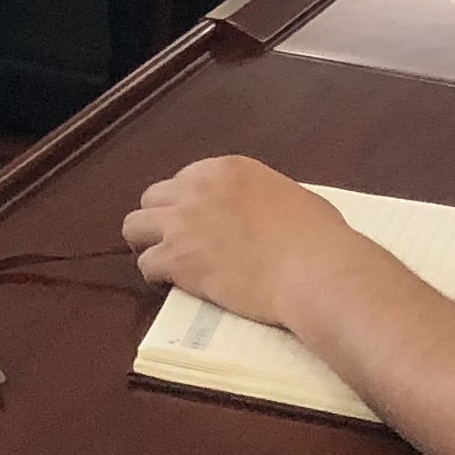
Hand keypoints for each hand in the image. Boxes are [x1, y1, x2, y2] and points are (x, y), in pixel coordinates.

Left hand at [121, 155, 357, 326]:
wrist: (314, 270)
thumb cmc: (319, 238)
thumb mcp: (291, 199)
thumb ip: (264, 201)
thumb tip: (266, 217)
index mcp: (227, 170)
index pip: (185, 179)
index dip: (188, 203)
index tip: (198, 222)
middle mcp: (196, 189)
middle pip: (154, 198)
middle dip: (161, 218)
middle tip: (176, 242)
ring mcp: (182, 223)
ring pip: (134, 226)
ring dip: (147, 243)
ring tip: (162, 261)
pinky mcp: (177, 259)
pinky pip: (146, 264)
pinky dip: (155, 275)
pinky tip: (171, 284)